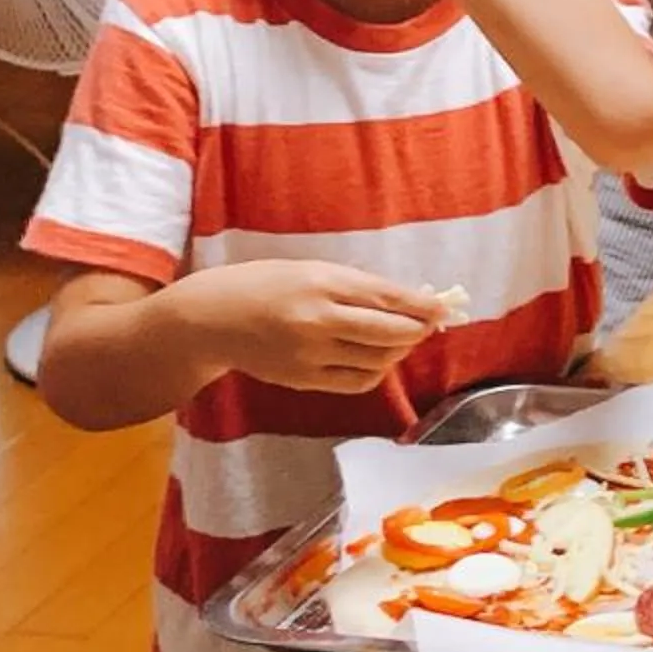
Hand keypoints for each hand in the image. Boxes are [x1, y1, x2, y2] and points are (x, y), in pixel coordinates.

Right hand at [173, 258, 454, 394]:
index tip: (444, 307)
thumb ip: (354, 285)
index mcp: (320, 283)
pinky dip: (377, 371)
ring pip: (379, 360)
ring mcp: (310, 353)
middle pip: (390, 332)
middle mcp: (317, 319)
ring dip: (399, 351)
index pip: (388, 298)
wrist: (207, 319)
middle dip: (418, 330)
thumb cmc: (262, 285)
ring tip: (400, 339)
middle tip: (427, 324)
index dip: (422, 306)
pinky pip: (357, 381)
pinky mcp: (303, 379)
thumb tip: (406, 299)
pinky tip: (376, 359)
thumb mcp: (308, 270)